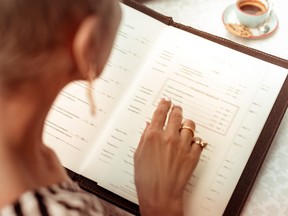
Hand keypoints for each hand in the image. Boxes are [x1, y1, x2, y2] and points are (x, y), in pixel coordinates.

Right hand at [134, 98, 201, 215]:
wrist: (160, 195)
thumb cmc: (146, 178)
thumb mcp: (138, 155)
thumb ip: (144, 137)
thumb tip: (149, 126)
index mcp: (153, 136)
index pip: (160, 113)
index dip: (164, 104)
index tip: (166, 101)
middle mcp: (169, 138)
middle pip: (176, 115)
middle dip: (176, 109)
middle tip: (176, 108)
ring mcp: (182, 146)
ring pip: (189, 126)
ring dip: (186, 124)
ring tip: (185, 126)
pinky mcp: (192, 155)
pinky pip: (198, 141)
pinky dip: (194, 141)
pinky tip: (190, 143)